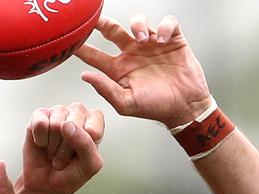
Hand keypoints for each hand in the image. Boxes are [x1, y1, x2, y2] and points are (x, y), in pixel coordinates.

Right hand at [16, 103, 104, 193]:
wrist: (47, 184)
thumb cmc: (72, 174)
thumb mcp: (89, 166)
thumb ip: (86, 144)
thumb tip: (67, 124)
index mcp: (95, 121)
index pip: (94, 124)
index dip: (87, 144)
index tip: (83, 155)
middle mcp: (77, 112)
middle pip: (74, 123)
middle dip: (68, 148)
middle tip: (66, 157)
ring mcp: (58, 111)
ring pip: (56, 124)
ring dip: (54, 147)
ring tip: (55, 153)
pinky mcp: (39, 115)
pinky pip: (40, 124)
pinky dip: (41, 141)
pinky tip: (43, 144)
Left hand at [76, 15, 211, 126]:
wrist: (186, 108)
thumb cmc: (157, 108)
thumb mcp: (127, 104)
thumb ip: (106, 90)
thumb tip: (86, 76)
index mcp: (120, 69)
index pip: (96, 55)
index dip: (83, 47)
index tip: (72, 40)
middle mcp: (133, 54)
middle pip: (111, 30)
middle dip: (102, 22)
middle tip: (97, 18)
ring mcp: (151, 45)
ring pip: (138, 21)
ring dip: (138, 24)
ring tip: (142, 38)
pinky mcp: (172, 40)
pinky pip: (166, 23)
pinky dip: (164, 27)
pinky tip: (162, 40)